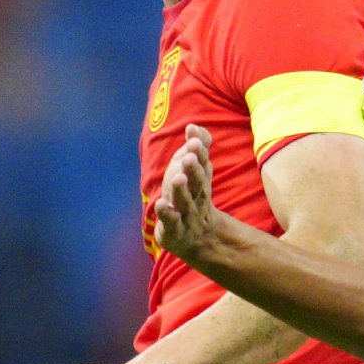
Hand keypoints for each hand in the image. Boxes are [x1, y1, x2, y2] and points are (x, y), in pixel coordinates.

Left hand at [153, 124, 219, 260]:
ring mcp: (187, 215)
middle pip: (198, 184)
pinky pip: (172, 222)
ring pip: (185, 203)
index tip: (194, 140)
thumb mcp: (195, 170)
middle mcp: (197, 197)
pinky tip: (161, 204)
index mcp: (201, 181)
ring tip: (177, 178)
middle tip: (188, 157)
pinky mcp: (175, 230)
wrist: (198, 237)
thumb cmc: (192, 196)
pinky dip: (167, 214)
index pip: (203, 166)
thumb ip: (197, 147)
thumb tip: (193, 126)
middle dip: (193, 170)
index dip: (200, 154)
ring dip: (181, 191)